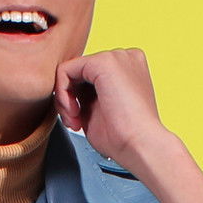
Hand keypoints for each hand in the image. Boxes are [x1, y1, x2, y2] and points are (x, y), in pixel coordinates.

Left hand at [54, 49, 202, 202]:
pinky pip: (64, 70)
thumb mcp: (100, 107)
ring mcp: (114, 56)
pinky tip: (74, 111)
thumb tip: (63, 86)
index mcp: (129, 67)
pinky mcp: (102, 62)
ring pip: (70, 70)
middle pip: (79, 71)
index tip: (80, 119)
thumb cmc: (124, 136)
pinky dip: (61, 93)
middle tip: (75, 122)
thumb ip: (85, 92)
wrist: (141, 146)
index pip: (89, 74)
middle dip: (69, 98)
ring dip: (65, 98)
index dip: (78, 97)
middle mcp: (124, 57)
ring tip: (75, 120)